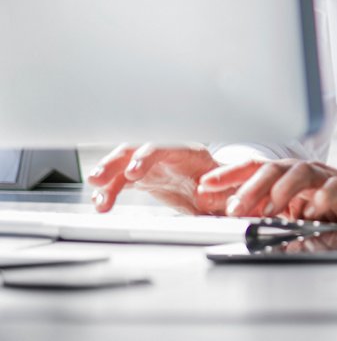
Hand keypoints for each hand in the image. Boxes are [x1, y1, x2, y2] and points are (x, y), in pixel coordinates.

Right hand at [86, 144, 227, 214]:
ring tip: (97, 198)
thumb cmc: (225, 188)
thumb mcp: (226, 194)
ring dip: (107, 178)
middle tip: (99, 178)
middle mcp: (168, 155)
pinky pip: (121, 180)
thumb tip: (206, 199)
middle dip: (116, 163)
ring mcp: (153, 165)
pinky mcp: (144, 178)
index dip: (146, 157)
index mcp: (191, 154)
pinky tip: (100, 201)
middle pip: (137, 151)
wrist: (221, 191)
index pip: (165, 148)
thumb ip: (217, 196)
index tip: (133, 172)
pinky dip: (109, 190)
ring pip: (123, 164)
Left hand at [199, 159, 336, 228]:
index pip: (256, 167)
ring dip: (282, 189)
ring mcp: (329, 179)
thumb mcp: (299, 206)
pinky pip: (335, 190)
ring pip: (302, 172)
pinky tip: (312, 210)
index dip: (230, 174)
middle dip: (250, 186)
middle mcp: (307, 172)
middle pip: (274, 167)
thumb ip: (272, 207)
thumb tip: (237, 215)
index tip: (206, 186)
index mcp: (291, 174)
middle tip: (234, 208)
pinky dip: (323, 197)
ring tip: (269, 209)